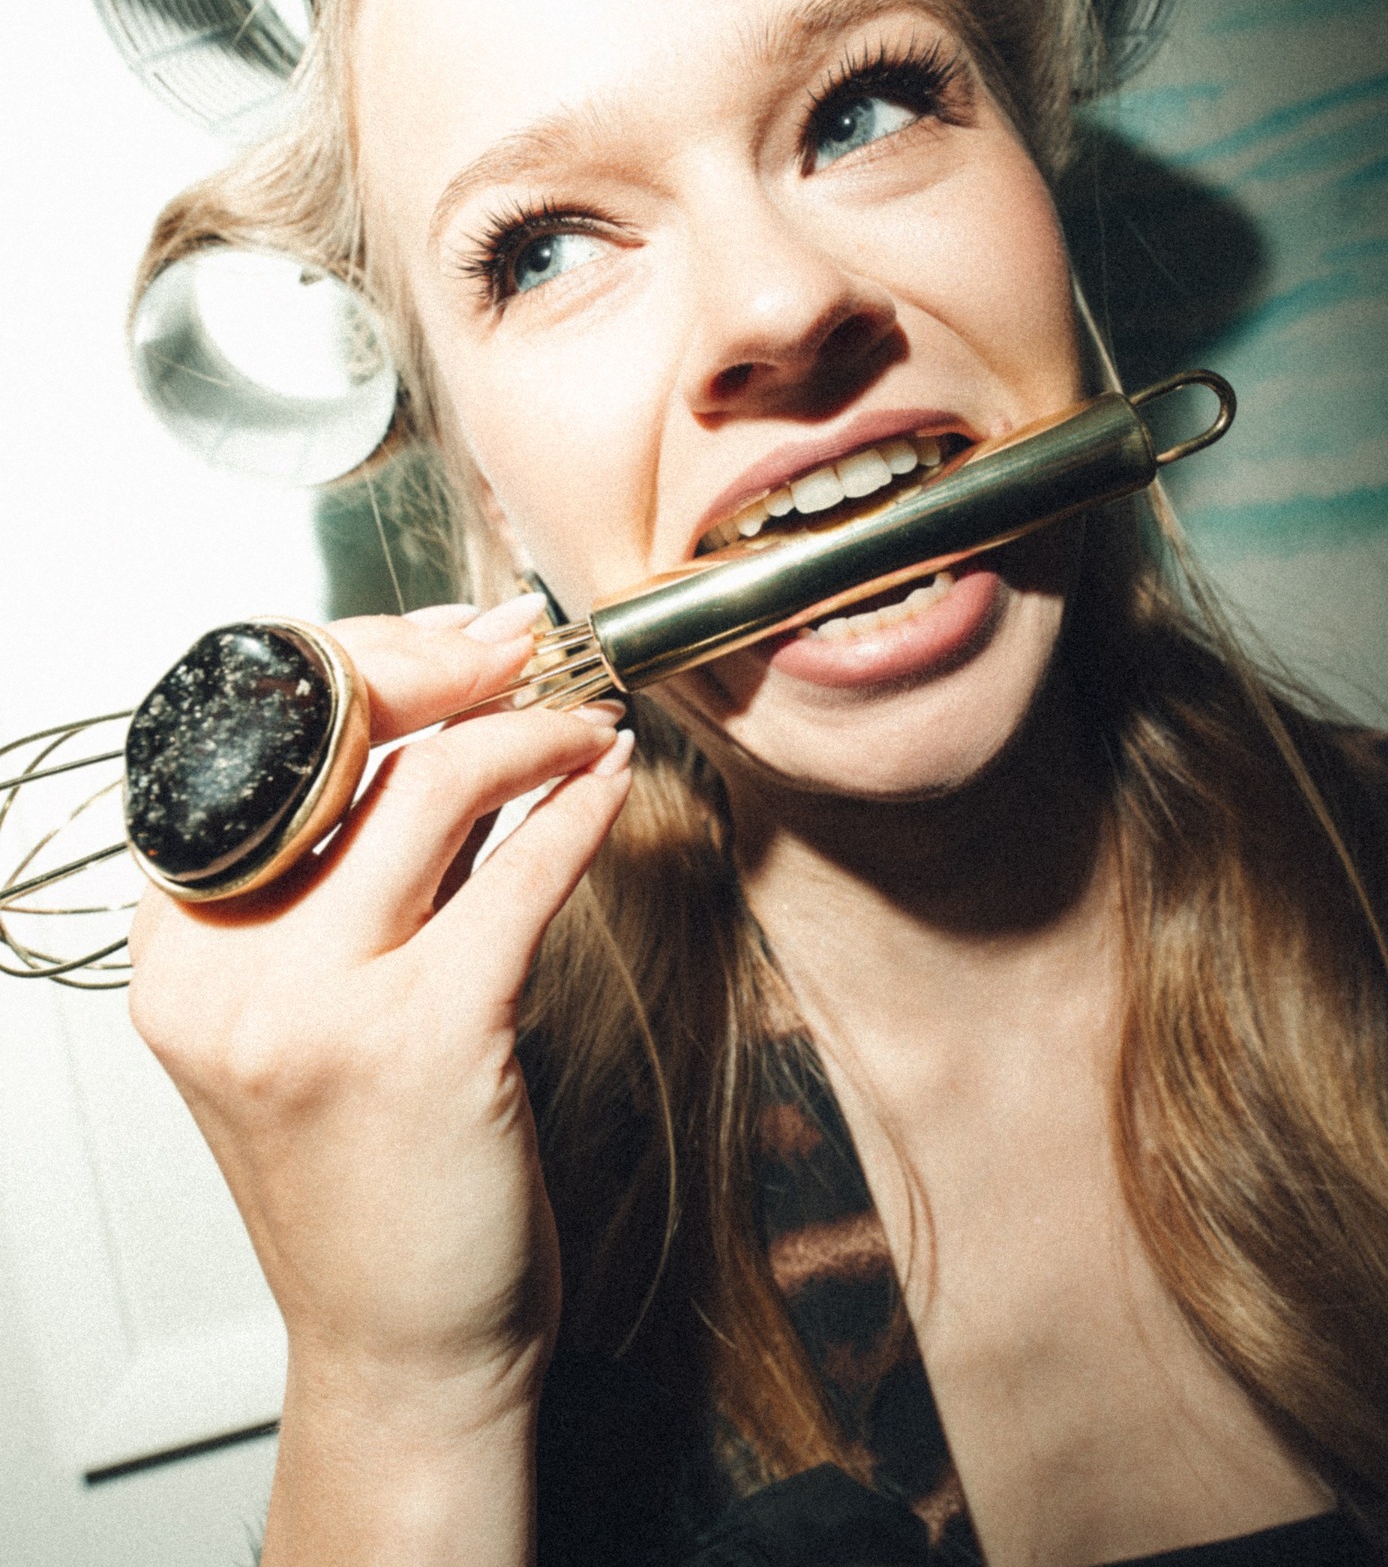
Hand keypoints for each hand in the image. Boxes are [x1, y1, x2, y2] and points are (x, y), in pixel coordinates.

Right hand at [128, 602, 632, 1433]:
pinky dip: (578, 811)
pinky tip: (608, 786)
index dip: (364, 664)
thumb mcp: (296, 1018)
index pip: (260, 749)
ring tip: (584, 720)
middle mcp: (225, 969)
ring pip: (432, 787)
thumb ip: (329, 890)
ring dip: (531, 730)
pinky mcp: (425, 1036)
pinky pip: (518, 874)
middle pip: (342, 745)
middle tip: (528, 648)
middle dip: (452, 671)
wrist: (398, 1344)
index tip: (450, 641)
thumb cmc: (363, 1177)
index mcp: (180, 951)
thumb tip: (428, 740)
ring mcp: (315, 1003)